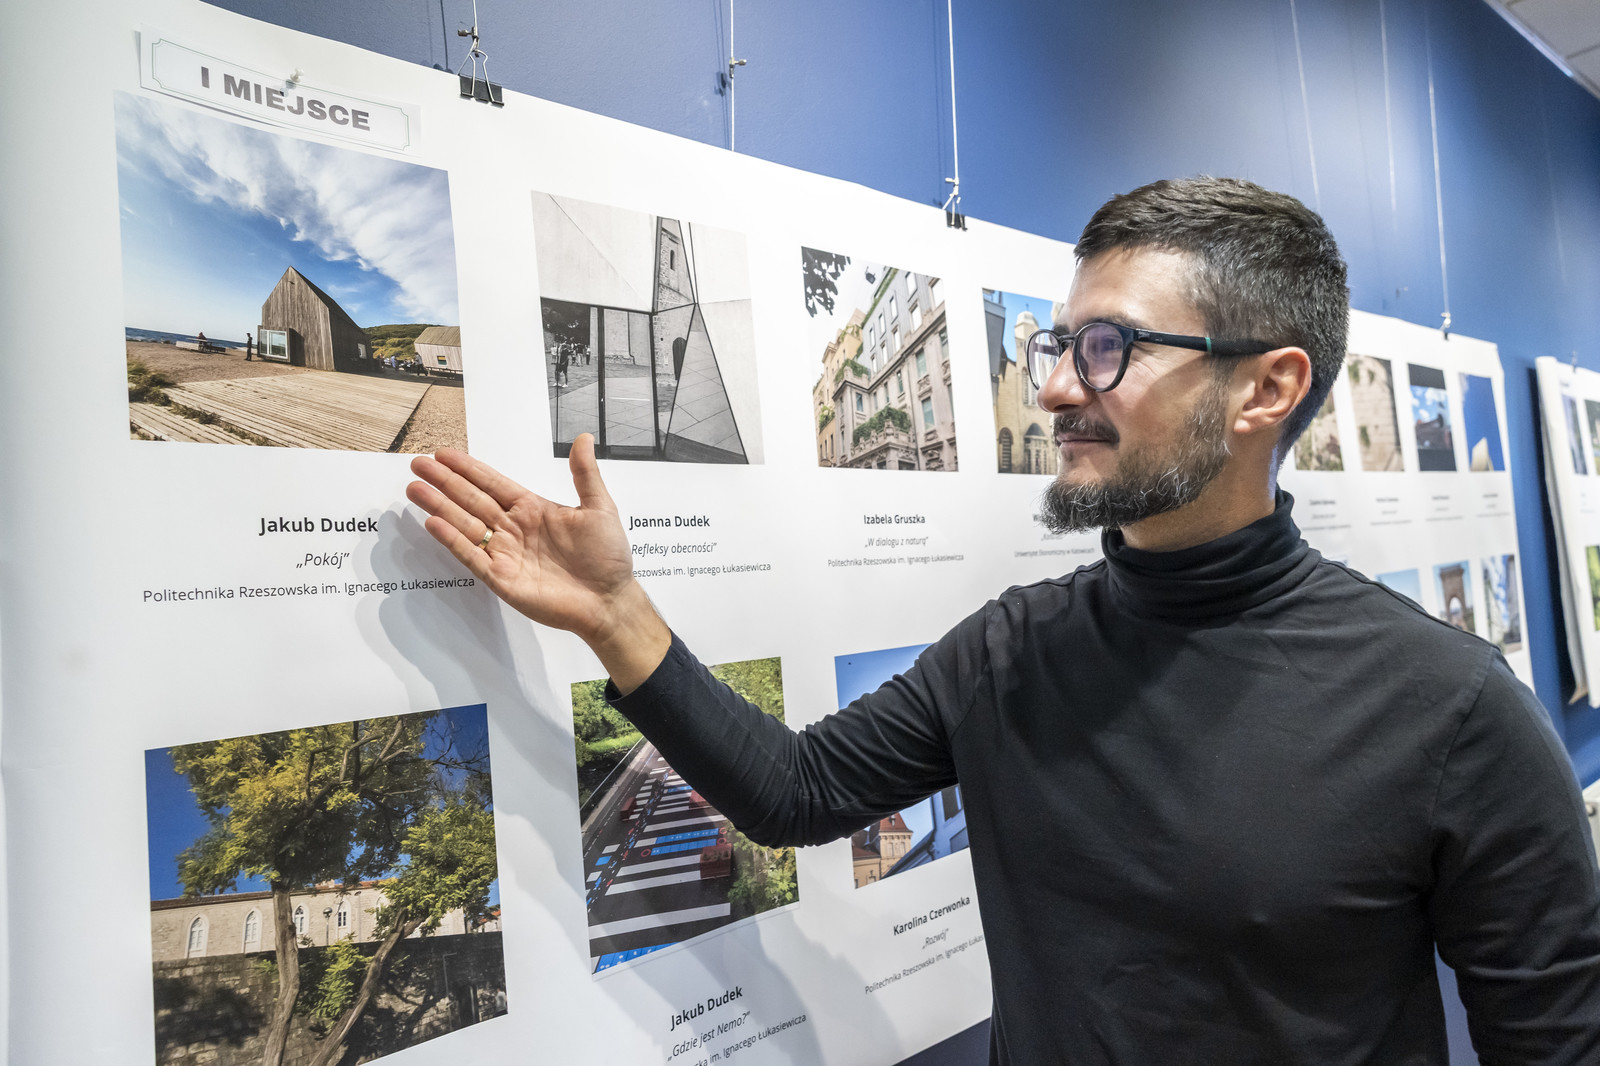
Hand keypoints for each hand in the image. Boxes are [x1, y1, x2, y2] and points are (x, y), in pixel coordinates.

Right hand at [405, 435, 669, 690]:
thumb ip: (585, 474)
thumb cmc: (608, 557)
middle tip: (417, 464)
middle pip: (471, 500)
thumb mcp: (599, 508)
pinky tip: (434, 523)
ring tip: (415, 489)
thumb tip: (582, 438)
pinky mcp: (502, 578)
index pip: (493, 483)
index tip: (444, 453)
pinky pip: (472, 556)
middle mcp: (514, 529)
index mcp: (533, 509)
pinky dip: (453, 540)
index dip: (468, 469)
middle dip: (444, 482)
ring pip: (465, 525)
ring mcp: (505, 553)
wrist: (609, 601)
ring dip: (440, 507)